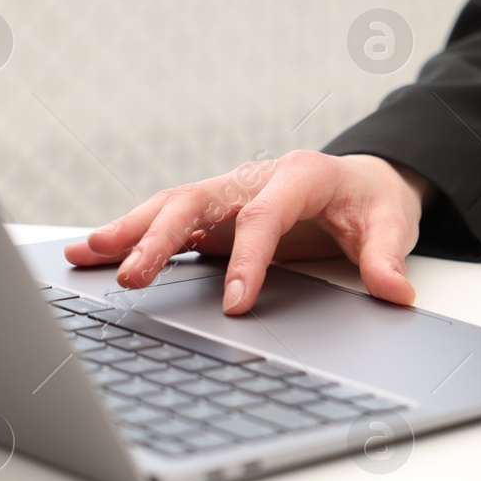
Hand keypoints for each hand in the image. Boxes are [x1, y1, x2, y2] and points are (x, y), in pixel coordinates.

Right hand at [64, 153, 431, 312]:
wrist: (366, 183)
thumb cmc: (374, 202)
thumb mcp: (392, 225)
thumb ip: (387, 259)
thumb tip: (396, 292)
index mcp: (300, 176)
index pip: (264, 217)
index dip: (248, 260)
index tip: (236, 304)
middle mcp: (255, 179)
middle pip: (198, 200)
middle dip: (160, 237)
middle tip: (132, 276)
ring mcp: (230, 195)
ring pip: (172, 206)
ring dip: (129, 230)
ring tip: (85, 253)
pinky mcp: (217, 214)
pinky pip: (171, 222)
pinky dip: (132, 235)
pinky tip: (94, 251)